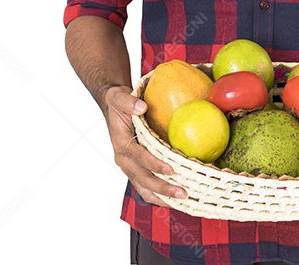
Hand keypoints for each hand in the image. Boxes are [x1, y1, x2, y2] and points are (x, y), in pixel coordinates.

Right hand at [104, 85, 186, 205]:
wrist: (114, 110)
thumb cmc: (119, 104)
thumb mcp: (118, 97)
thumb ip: (127, 102)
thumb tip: (142, 107)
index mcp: (121, 144)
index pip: (138, 157)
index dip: (153, 164)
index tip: (170, 169)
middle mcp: (125, 161)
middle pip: (143, 179)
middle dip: (162, 188)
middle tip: (183, 193)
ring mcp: (131, 168)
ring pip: (145, 188)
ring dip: (164, 197)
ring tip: (184, 202)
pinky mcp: (137, 171)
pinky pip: (148, 188)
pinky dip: (162, 196)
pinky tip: (179, 200)